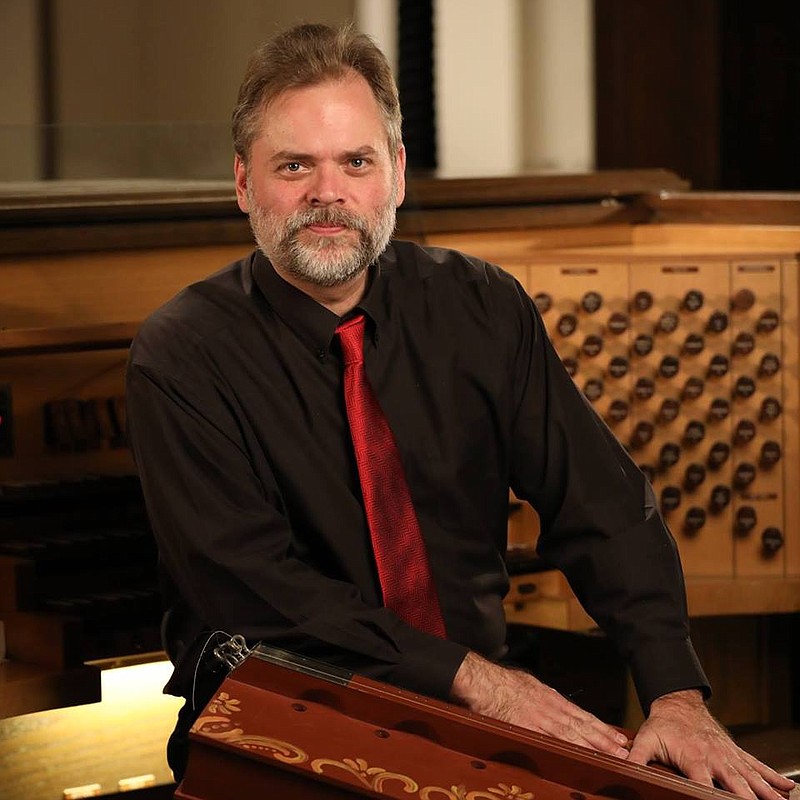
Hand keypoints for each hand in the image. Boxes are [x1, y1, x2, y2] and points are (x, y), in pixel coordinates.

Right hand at [450, 651, 629, 757]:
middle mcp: (549, 707)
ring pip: (572, 734)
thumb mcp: (526, 682)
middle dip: (604, 739)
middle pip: (582, 725)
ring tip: (612, 756)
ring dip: (594, 746)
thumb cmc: (499, 682)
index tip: (617, 736)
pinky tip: (582, 757)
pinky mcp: (528, 728)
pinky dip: (570, 749)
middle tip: (624, 750)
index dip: (600, 727)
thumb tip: (550, 701)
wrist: (483, 681)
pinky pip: (552, 740)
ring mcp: (540, 718)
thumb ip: (540, 695)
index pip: (580, 714)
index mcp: (549, 697)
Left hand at [628, 689, 794, 799]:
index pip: (704, 784)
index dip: (711, 797)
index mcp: (694, 758)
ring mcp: (728, 755)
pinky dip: (772, 777)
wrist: (678, 702)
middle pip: (734, 784)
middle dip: (746, 799)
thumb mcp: (646, 739)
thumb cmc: (662, 724)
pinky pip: (756, 765)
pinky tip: (786, 788)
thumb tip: (625, 768)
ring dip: (765, 792)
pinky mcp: (735, 752)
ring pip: (751, 777)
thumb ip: (637, 757)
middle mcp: (715, 758)